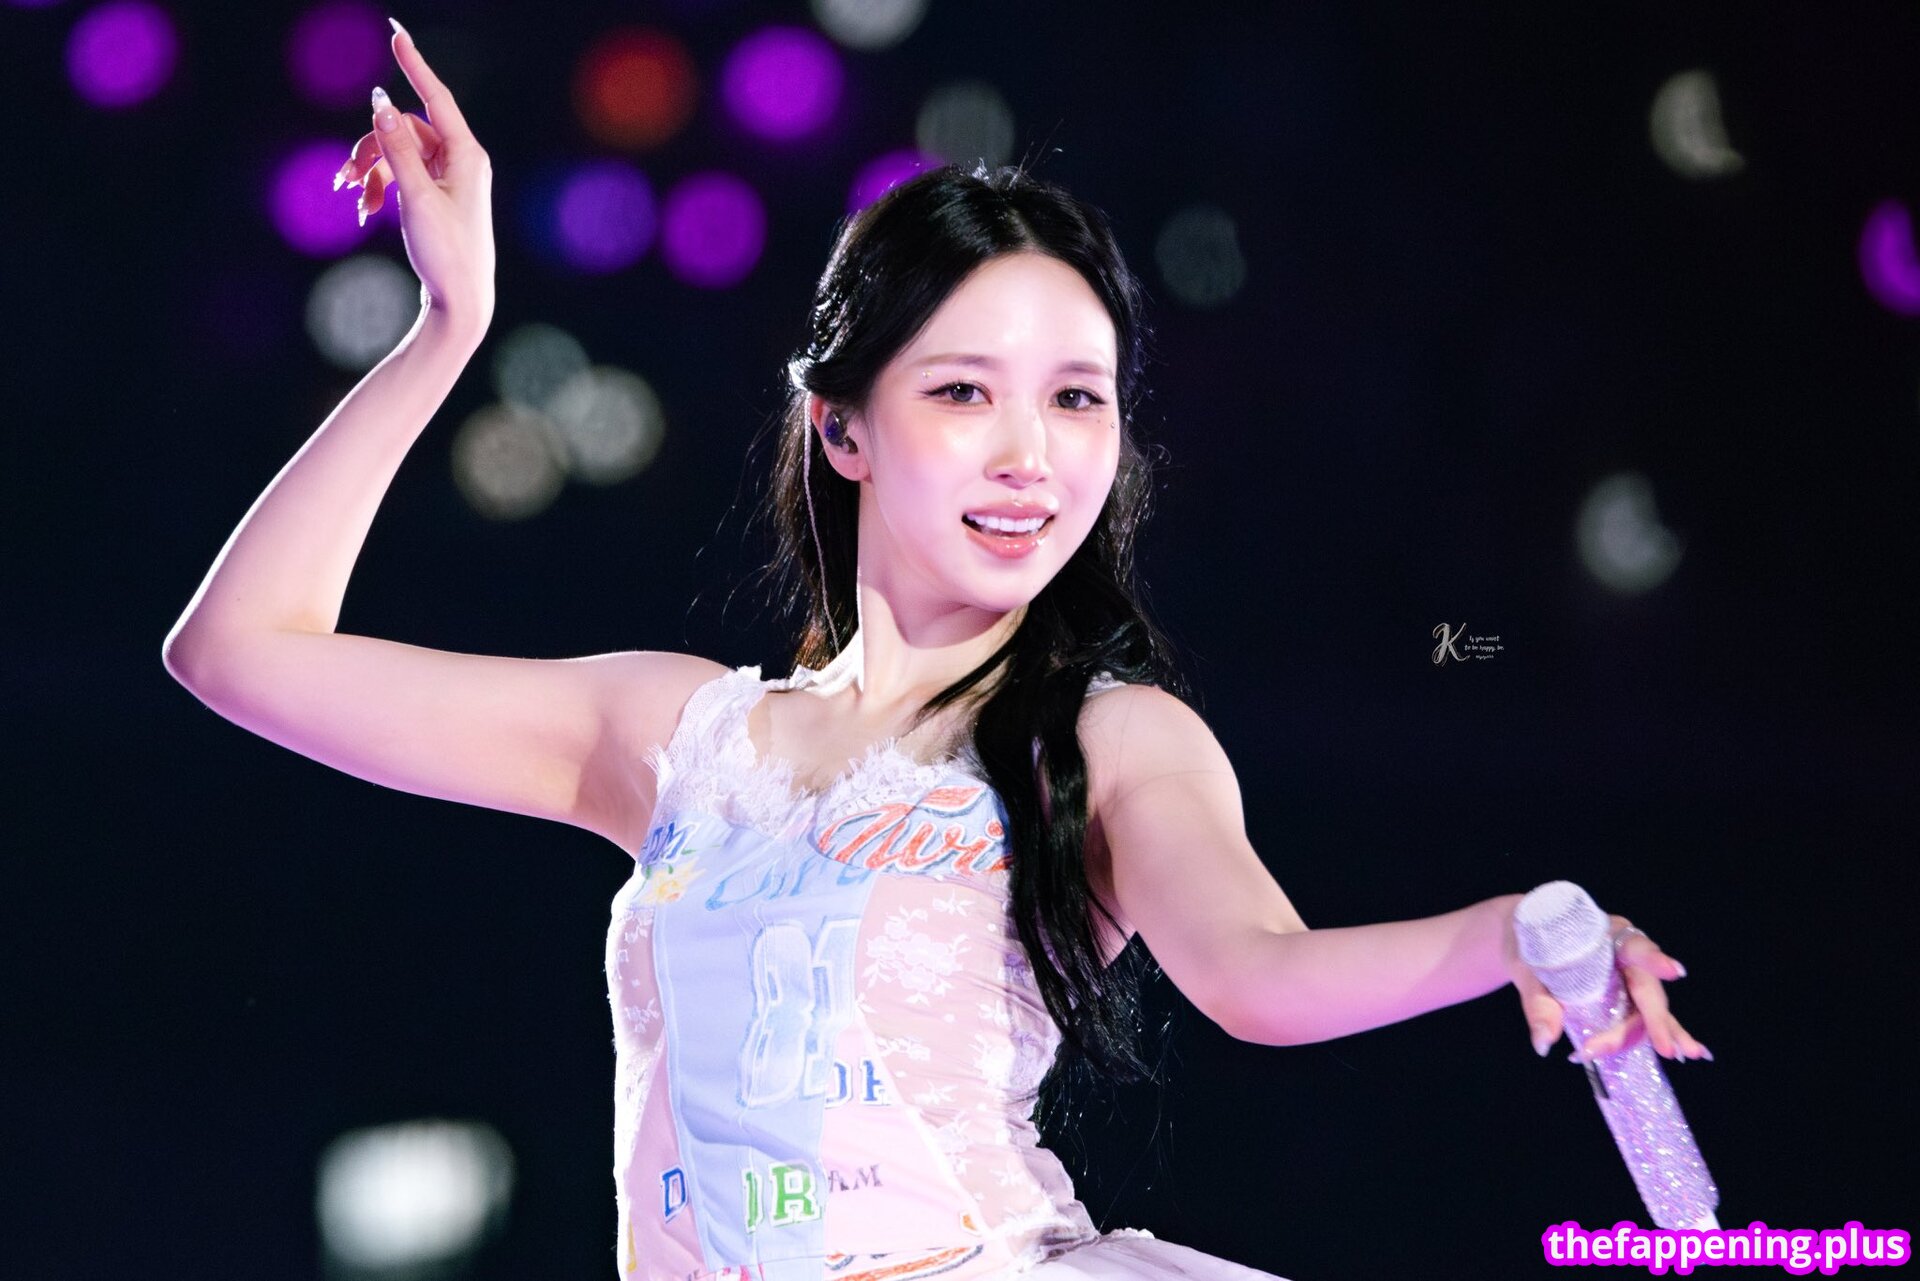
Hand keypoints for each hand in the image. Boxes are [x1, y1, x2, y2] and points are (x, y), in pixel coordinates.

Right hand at [334, 24, 493, 331]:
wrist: (460, 302)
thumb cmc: (447, 252)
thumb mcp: (415, 198)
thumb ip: (397, 149)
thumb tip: (382, 104)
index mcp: (467, 156)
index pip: (436, 98)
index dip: (413, 65)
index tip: (396, 33)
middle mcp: (460, 161)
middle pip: (404, 130)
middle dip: (371, 148)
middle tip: (345, 178)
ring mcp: (447, 179)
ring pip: (396, 153)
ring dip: (369, 171)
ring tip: (353, 199)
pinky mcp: (434, 195)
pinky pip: (398, 175)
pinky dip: (378, 187)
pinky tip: (362, 210)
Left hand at [1504, 909, 1710, 1062]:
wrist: (1525, 937)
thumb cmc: (1529, 945)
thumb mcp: (1527, 970)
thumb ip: (1538, 1004)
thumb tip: (1544, 1044)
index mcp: (1605, 933)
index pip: (1635, 947)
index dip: (1654, 960)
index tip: (1674, 971)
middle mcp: (1626, 953)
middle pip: (1645, 990)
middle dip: (1654, 1022)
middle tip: (1666, 1050)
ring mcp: (1630, 974)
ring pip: (1651, 1006)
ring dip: (1665, 1032)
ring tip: (1687, 1054)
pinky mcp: (1627, 994)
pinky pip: (1648, 1014)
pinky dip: (1665, 1032)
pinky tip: (1690, 1050)